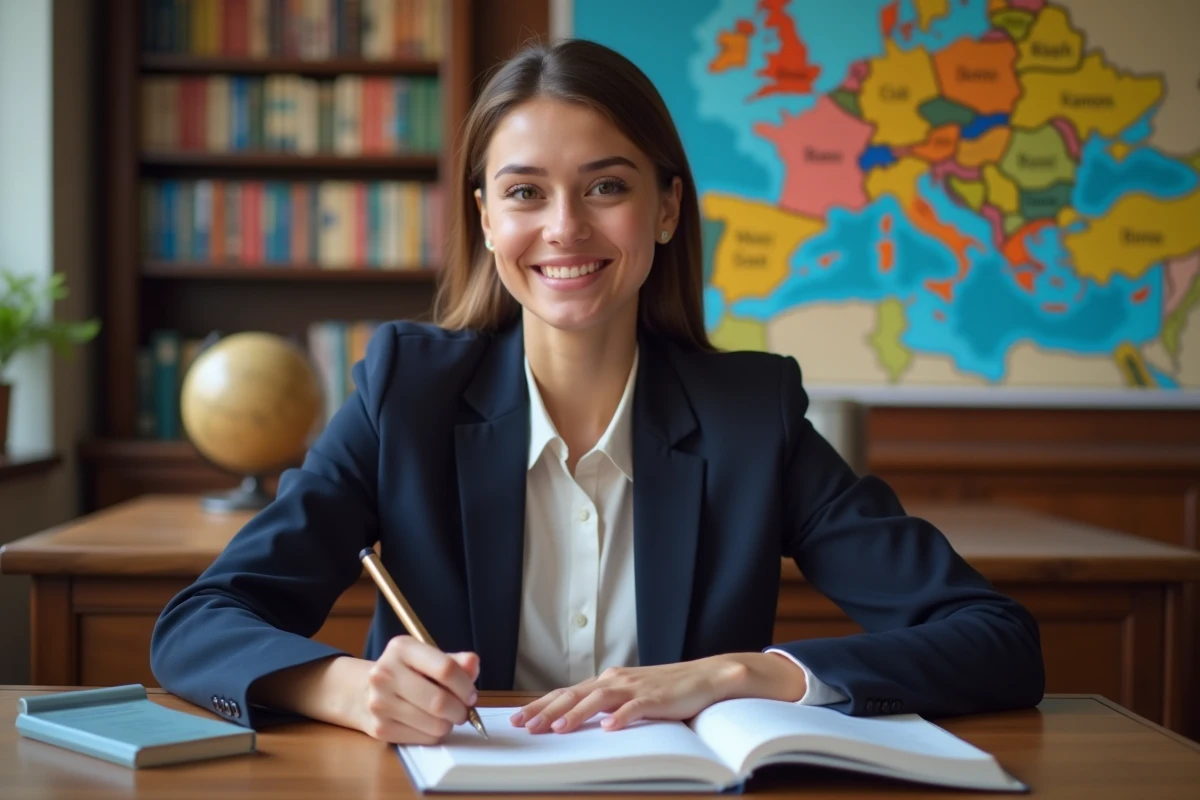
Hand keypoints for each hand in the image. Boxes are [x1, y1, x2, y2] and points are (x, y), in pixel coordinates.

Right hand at [358, 635, 479, 743]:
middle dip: (460, 710)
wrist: (363, 690)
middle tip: (463, 710)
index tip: (471, 694)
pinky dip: (435, 734)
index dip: (466, 685)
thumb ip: (455, 661)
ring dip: (449, 723)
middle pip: (440, 701)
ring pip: (435, 724)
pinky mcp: (380, 728)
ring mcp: (380, 703)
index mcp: (401, 648)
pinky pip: (424, 739)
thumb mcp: (428, 658)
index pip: (446, 669)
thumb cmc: (406, 673)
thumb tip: (473, 664)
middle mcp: (385, 674)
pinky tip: (429, 724)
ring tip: (446, 716)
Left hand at [510, 653, 805, 733]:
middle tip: (524, 726)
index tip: (517, 719)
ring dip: (576, 714)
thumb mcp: (628, 695)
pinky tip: (609, 728)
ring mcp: (636, 688)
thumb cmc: (665, 689)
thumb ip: (605, 704)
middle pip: (574, 694)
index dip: (541, 705)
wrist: (704, 677)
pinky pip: (635, 708)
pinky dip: (621, 718)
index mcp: (607, 681)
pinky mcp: (656, 698)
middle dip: (547, 711)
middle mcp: (616, 680)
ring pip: (599, 699)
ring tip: (557, 729)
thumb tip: (573, 718)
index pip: (566, 692)